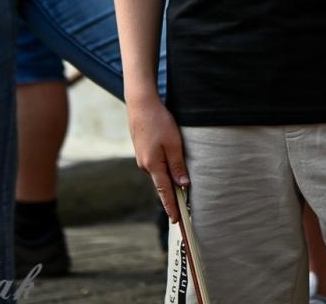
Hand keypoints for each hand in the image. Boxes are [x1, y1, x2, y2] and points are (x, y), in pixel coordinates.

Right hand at [126, 94, 188, 221]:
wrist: (141, 105)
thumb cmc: (159, 122)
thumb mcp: (173, 143)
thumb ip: (178, 165)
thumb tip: (184, 185)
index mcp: (153, 166)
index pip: (165, 192)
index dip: (171, 207)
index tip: (177, 221)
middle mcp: (146, 166)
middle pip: (162, 185)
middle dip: (172, 199)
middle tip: (182, 214)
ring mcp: (143, 159)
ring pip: (159, 175)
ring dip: (169, 183)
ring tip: (180, 194)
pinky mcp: (143, 152)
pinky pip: (156, 166)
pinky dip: (164, 172)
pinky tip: (171, 171)